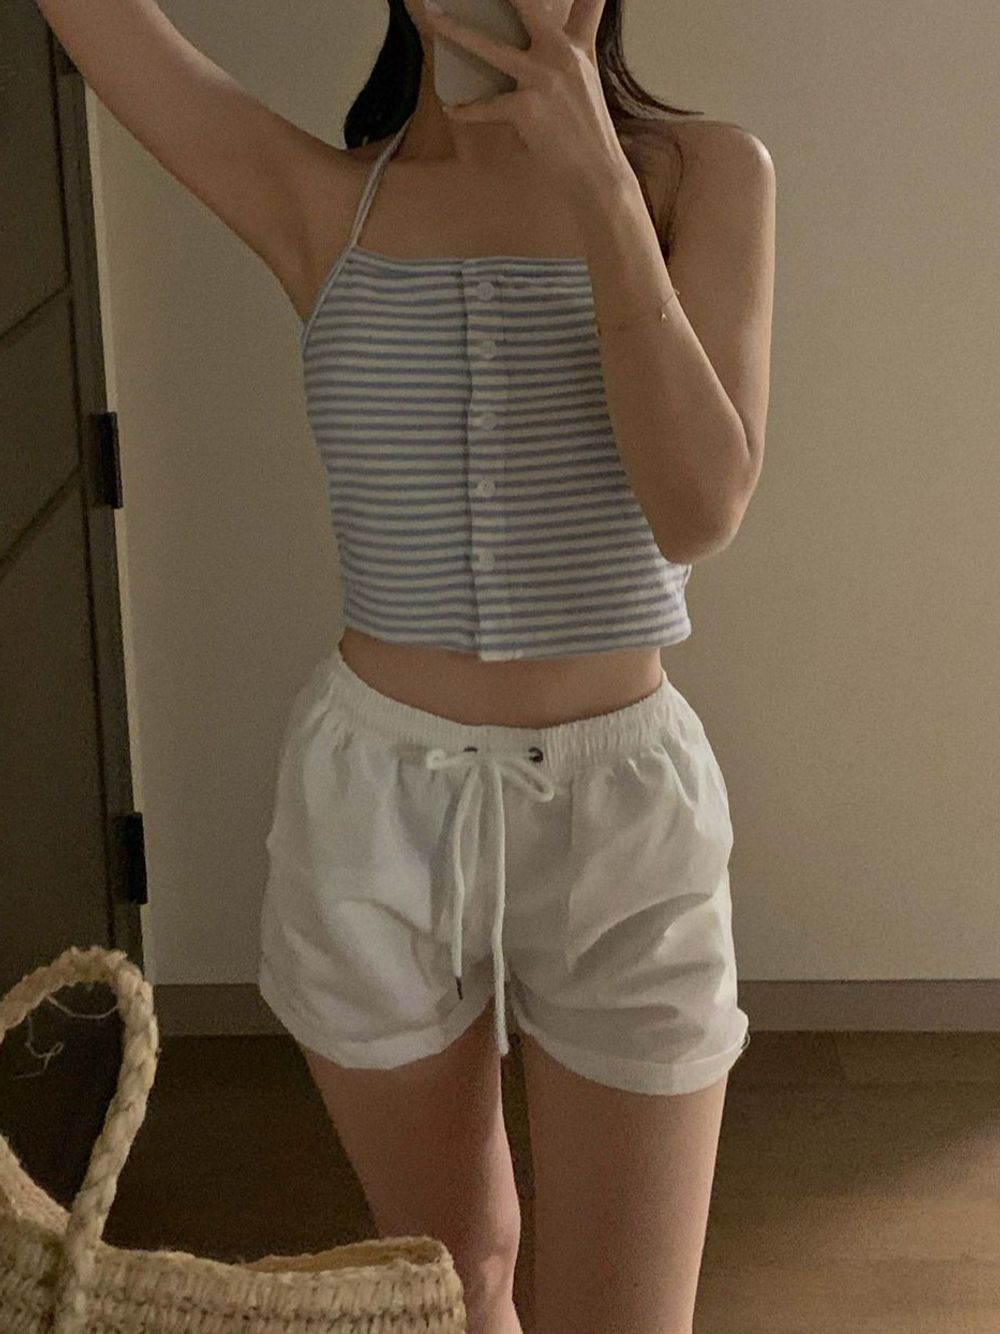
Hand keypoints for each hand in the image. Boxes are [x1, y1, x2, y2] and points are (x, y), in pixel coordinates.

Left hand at [423, 0, 633, 209]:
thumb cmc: (587, 132)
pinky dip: (467, 110)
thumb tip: (556, 35)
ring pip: (491, 49)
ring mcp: (544, 80)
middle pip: (527, 7)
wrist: (596, 172)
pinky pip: (487, 105)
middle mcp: (562, 55)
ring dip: (458, 32)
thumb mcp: (587, 79)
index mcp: (576, 48)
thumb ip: (576, 46)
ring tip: (434, 18)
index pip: (584, 4)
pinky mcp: (528, 108)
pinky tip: (452, 108)